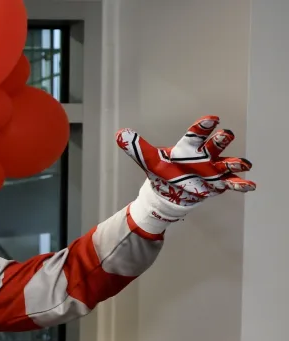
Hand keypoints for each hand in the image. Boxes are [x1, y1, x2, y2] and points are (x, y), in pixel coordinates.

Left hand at [116, 115, 254, 211]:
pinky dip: (241, 184)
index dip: (203, 127)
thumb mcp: (149, 160)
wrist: (169, 193)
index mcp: (187, 148)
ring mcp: (213, 170)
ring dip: (235, 163)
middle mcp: (203, 156)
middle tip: (225, 134)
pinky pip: (232, 183)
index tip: (211, 119)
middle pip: (214, 146)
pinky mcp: (218, 184)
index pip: (195, 135)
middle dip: (219, 141)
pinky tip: (250, 184)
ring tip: (243, 163)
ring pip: (227, 164)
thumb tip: (119, 134)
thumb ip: (137, 148)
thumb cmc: (163, 171)